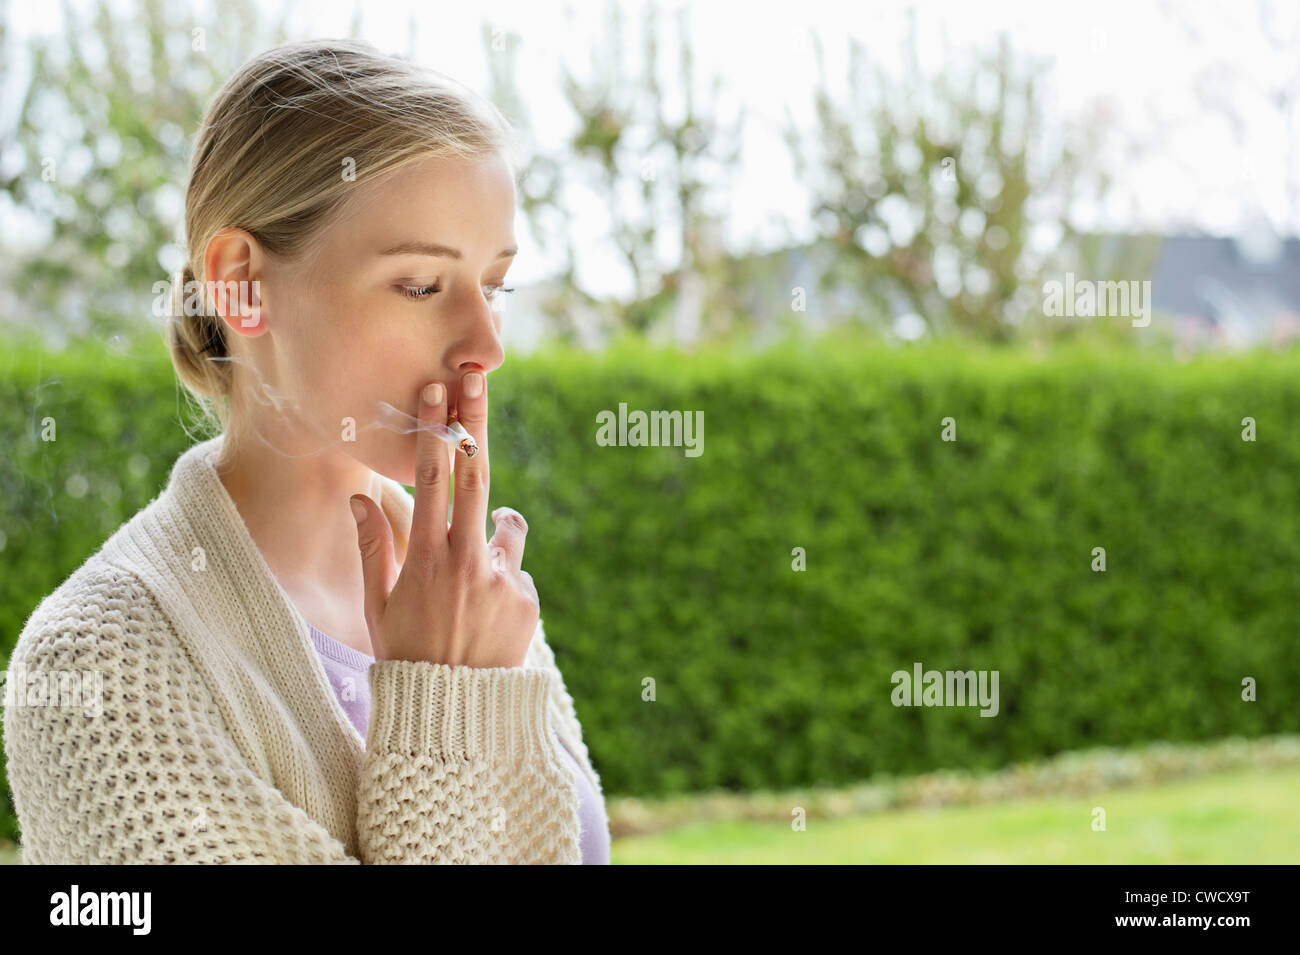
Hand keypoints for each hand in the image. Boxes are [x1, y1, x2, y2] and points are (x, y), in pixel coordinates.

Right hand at [348, 371, 539, 667]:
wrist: (453, 714)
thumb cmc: (406, 655)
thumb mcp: (377, 607)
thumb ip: (372, 547)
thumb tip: (358, 495)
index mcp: (424, 559)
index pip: (432, 481)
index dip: (437, 431)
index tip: (439, 391)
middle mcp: (466, 562)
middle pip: (477, 476)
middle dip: (475, 425)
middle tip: (476, 383)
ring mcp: (502, 580)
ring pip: (506, 526)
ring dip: (495, 530)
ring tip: (474, 572)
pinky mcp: (529, 601)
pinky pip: (517, 572)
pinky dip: (503, 582)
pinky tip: (485, 617)